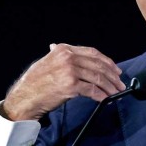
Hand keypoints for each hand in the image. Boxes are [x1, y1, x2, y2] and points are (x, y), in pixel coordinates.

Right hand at [1, 43, 125, 120]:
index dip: (107, 61)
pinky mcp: (71, 86)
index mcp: (64, 49)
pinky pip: (92, 90)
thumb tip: (55, 46)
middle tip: (120, 83)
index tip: (116, 70)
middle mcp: (68, 57)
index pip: (92, 52)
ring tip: (116, 93)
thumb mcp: (46, 62)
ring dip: (110, 87)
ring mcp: (70, 71)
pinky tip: (106, 99)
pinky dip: (102, 95)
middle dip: (112, 75)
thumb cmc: (35, 82)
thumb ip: (56, 54)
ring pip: (98, 78)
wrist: (25, 98)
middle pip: (98, 65)